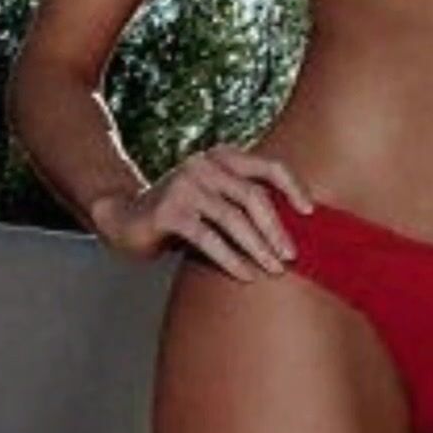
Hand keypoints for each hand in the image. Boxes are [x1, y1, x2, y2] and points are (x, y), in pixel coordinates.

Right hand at [90, 144, 314, 281]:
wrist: (123, 218)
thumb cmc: (183, 214)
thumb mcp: (216, 200)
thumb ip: (245, 203)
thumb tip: (295, 232)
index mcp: (222, 157)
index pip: (268, 166)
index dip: (293, 187)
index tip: (310, 213)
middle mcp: (204, 164)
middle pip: (253, 196)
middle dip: (276, 229)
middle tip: (292, 255)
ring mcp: (185, 185)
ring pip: (233, 218)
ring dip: (258, 247)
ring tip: (274, 269)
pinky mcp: (169, 211)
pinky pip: (208, 238)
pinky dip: (231, 259)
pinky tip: (246, 275)